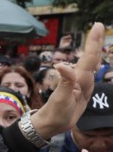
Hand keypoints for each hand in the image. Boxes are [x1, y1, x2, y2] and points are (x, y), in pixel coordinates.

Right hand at [31, 23, 103, 138]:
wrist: (52, 126)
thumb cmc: (57, 115)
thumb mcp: (61, 100)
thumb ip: (64, 82)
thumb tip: (62, 65)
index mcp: (82, 82)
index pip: (90, 59)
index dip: (93, 42)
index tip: (98, 26)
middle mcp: (83, 81)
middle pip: (92, 59)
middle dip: (95, 42)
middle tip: (99, 26)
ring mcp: (79, 85)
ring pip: (89, 64)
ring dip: (92, 49)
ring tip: (96, 36)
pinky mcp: (73, 88)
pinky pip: (82, 70)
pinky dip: (85, 60)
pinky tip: (86, 57)